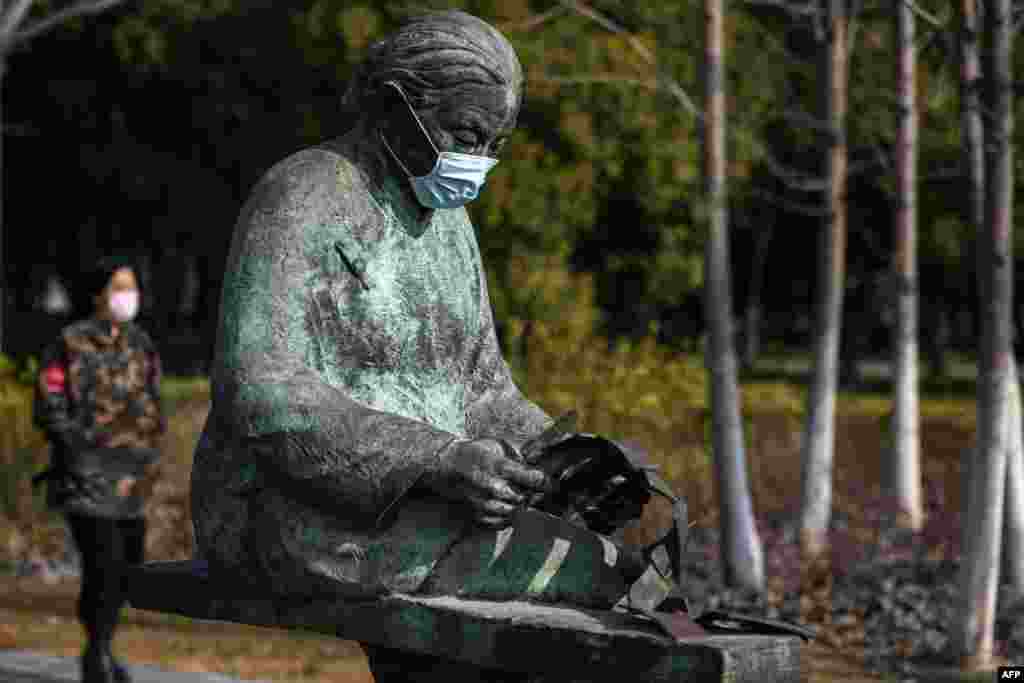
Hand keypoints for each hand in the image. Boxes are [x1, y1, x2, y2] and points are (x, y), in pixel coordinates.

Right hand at [423, 439, 550, 527]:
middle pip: (526, 497)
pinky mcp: (478, 515)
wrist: (447, 466)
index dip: (548, 483)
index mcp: (499, 466)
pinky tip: (504, 504)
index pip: (533, 478)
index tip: (556, 486)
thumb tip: (545, 458)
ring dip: (519, 504)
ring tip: (515, 494)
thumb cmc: (477, 452)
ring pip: (516, 512)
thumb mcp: (499, 444)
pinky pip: (502, 522)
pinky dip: (507, 515)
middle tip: (532, 488)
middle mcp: (492, 487)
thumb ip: (522, 452)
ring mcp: (484, 504)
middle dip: (532, 493)